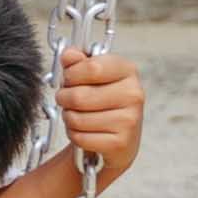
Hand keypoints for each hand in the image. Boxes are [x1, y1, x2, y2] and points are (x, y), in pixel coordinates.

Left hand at [53, 46, 143, 184]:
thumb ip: (77, 61)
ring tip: (78, 115)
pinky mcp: (120, 143)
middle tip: (68, 100)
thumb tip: (68, 55)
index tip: (69, 78)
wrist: (116, 138)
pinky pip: (79, 137)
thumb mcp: (90, 76)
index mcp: (127, 70)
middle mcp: (134, 94)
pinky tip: (86, 131)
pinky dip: (75, 135)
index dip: (71, 74)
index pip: (91, 67)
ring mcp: (130, 120)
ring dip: (69, 118)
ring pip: (76, 118)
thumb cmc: (100, 101)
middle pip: (78, 95)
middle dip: (64, 99)